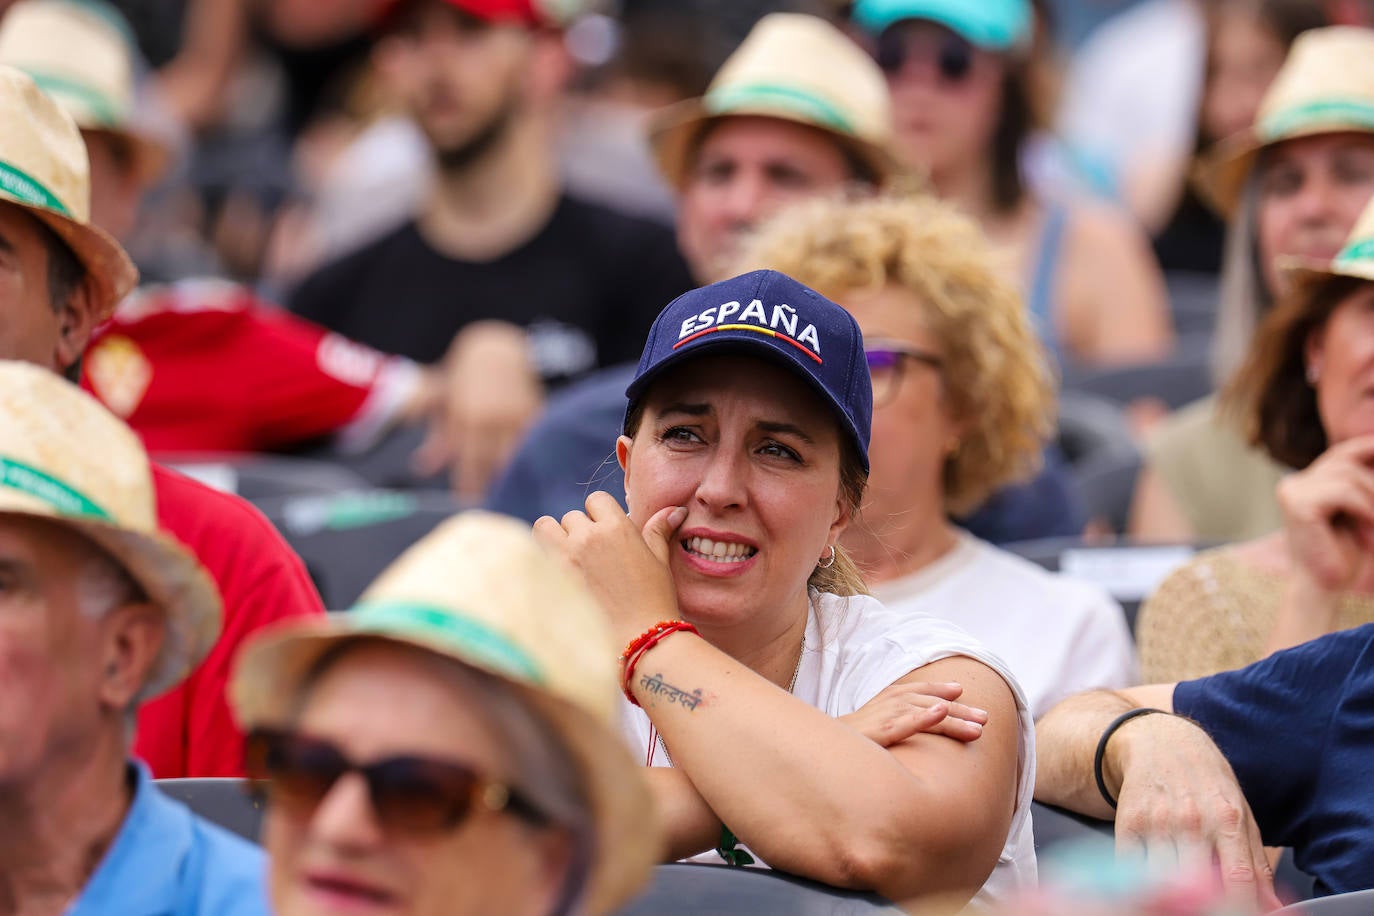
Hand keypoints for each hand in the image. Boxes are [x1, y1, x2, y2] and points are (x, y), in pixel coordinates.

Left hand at [413, 321, 543, 501]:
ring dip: (510, 476)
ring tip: (508, 494)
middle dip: (489, 485)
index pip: (468, 460)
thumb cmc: (464, 378)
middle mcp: (492, 416)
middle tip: (488, 505)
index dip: (467, 484)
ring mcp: (516, 414)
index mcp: (466, 415)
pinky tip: (526, 472)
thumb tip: (423, 468)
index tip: (467, 502)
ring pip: (514, 455)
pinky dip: (529, 458)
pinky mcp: (535, 411)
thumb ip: (438, 437)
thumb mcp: (445, 403)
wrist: (497, 349)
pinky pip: (532, 442)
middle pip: (491, 462)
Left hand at [533, 492, 684, 642]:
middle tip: (590, 555)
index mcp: (616, 527)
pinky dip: (543, 561)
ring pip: (545, 528)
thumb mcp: (659, 560)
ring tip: (567, 559)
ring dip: (554, 538)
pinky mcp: (550, 578)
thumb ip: (658, 530)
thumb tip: (675, 510)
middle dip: (579, 530)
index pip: (596, 500)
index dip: (600, 514)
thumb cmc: (654, 599)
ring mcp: (565, 557)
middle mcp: (588, 537)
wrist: (637, 638)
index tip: (605, 533)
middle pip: (571, 517)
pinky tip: (559, 578)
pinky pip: (536, 555)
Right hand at [840, 681, 987, 745]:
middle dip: (959, 711)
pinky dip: (921, 717)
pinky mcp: (877, 733)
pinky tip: (939, 714)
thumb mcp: (872, 728)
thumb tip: (919, 728)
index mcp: (886, 700)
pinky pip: (902, 724)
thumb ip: (894, 723)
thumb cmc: (848, 743)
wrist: (818, 752)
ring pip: (924, 713)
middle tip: (985, 718)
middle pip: (929, 702)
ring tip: (978, 725)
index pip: (917, 691)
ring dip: (952, 717)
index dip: (939, 690)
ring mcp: (883, 718)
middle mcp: (887, 704)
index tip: (960, 692)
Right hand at [1108, 714, 1280, 909]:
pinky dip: (1142, 886)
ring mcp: (1157, 822)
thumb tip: (1274, 909)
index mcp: (1227, 820)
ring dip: (1173, 898)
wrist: (1161, 742)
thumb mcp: (1242, 816)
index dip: (1240, 911)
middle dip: (1204, 907)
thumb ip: (1257, 865)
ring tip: (1180, 899)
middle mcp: (1192, 820)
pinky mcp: (1128, 823)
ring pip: (1163, 883)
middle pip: (1198, 887)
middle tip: (1204, 906)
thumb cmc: (1207, 783)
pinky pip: (1132, 869)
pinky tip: (1153, 886)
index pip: (1238, 882)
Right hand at [1277, 434, 1373, 592]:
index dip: (1368, 447)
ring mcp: (1293, 492)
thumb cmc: (1345, 554)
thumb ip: (1363, 486)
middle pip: (1346, 460)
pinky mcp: (1298, 505)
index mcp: (1305, 483)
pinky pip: (1344, 493)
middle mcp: (1294, 483)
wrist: (1323, 588)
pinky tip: (1367, 531)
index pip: (1342, 452)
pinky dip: (1365, 510)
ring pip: (1349, 476)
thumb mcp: (1360, 511)